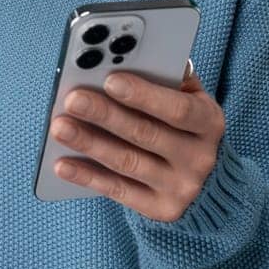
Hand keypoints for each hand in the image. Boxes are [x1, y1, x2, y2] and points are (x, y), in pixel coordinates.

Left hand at [51, 67, 225, 222]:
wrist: (208, 182)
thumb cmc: (187, 127)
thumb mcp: (192, 100)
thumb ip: (169, 79)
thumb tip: (131, 58)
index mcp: (209, 123)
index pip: (178, 109)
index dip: (144, 95)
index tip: (110, 80)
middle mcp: (198, 158)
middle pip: (146, 134)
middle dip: (105, 115)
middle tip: (72, 99)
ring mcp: (180, 188)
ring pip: (127, 162)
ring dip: (89, 143)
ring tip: (59, 126)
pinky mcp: (160, 210)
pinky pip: (118, 191)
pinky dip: (87, 177)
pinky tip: (62, 163)